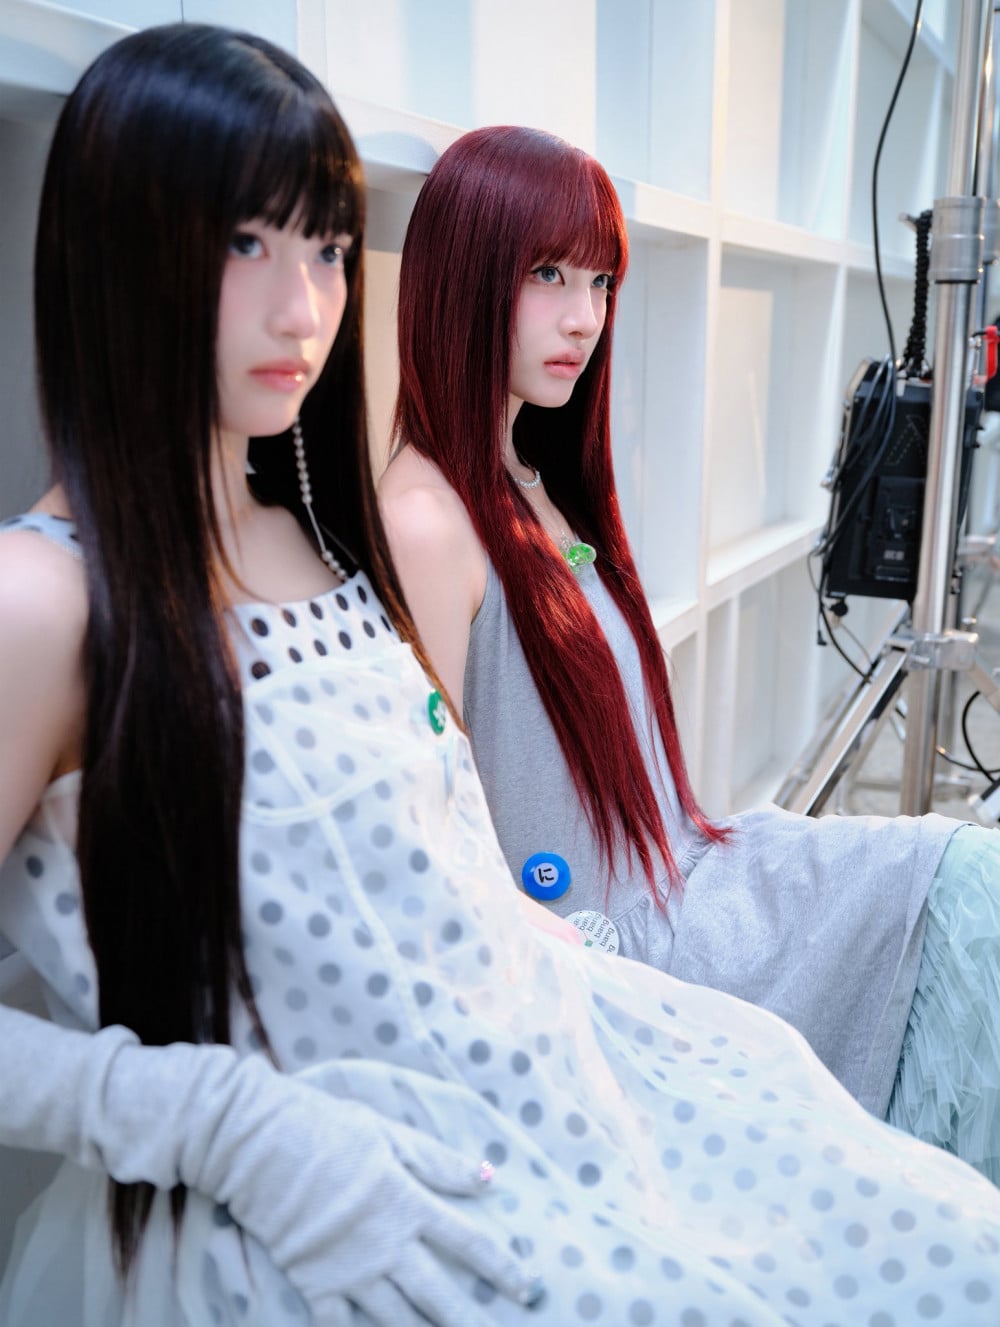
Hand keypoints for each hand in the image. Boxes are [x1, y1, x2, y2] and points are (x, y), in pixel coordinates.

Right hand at [0, 1007, 543, 1324]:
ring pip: (397, 1316)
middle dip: (472, 1316)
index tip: (525, 1286)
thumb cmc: (325, 1127)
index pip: (468, 1240)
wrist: (257, 1143)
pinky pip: (340, 1324)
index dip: (501, 1265)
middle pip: (439, 1291)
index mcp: (407, 1201)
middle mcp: (386, 1243)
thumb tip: (489, 1178)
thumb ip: (436, 1161)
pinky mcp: (314, 1282)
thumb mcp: (387, 1133)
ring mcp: (350, 1269)